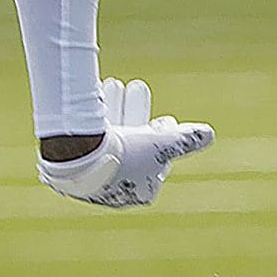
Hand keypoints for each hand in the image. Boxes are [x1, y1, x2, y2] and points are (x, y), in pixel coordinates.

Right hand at [36, 77, 213, 208]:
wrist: (73, 156)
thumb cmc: (126, 152)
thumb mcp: (164, 144)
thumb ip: (186, 140)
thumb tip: (208, 134)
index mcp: (141, 193)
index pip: (158, 162)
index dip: (161, 136)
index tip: (164, 119)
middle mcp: (115, 191)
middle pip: (132, 147)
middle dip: (135, 114)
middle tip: (136, 86)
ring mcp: (89, 182)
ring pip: (107, 141)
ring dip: (114, 110)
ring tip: (114, 83)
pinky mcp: (67, 170)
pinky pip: (85, 143)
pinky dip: (93, 122)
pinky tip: (96, 99)